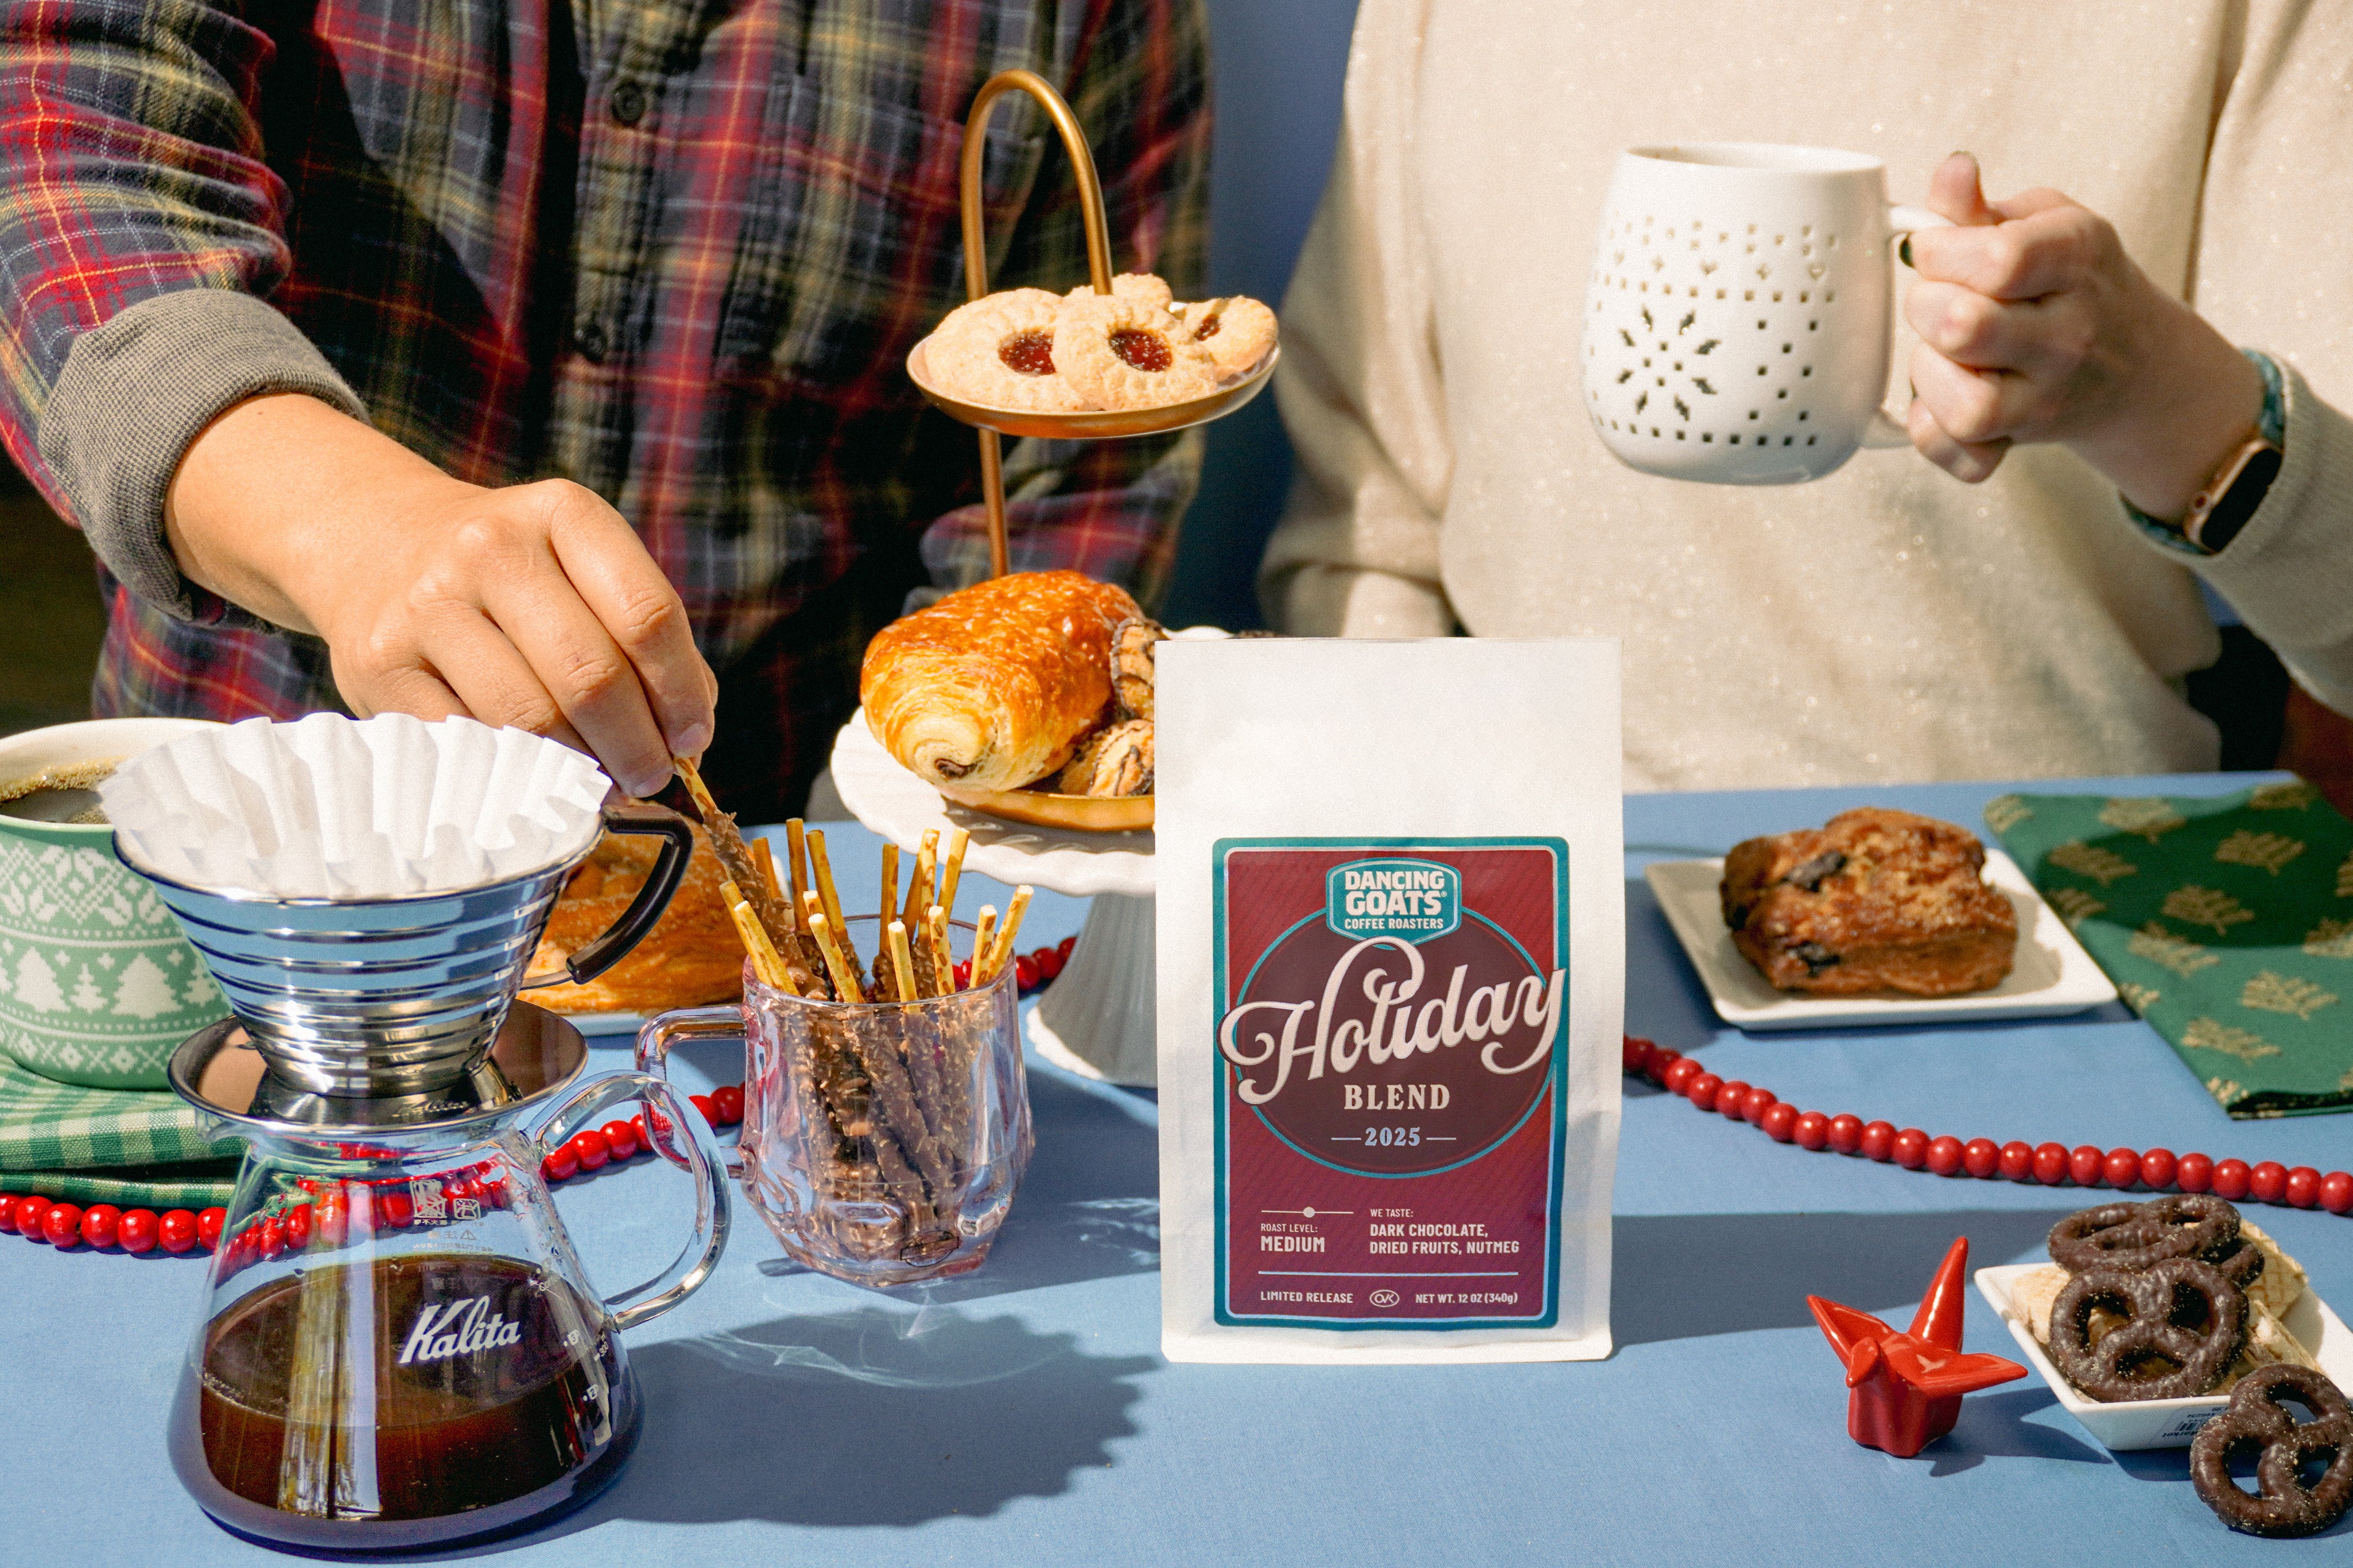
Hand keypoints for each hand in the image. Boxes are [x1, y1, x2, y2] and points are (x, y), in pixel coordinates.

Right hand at [164, 394, 714, 796]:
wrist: (374, 540)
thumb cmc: (511, 573)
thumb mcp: (580, 565)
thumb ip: (641, 635)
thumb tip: (689, 732)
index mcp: (561, 513)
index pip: (646, 615)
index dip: (680, 692)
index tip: (693, 737)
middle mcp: (489, 548)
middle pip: (591, 675)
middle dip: (637, 745)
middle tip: (652, 776)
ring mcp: (427, 604)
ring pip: (530, 719)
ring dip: (581, 769)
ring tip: (602, 783)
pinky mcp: (379, 662)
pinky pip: (468, 743)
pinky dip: (515, 773)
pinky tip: (539, 779)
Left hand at [1901, 153, 2261, 516]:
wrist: (2136, 360)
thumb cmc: (2071, 282)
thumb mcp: (2041, 223)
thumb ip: (1979, 206)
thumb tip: (1952, 172)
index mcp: (2076, 259)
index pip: (1999, 259)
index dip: (1943, 252)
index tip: (1937, 251)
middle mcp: (2070, 334)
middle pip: (1964, 327)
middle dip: (1925, 306)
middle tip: (1937, 301)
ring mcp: (2048, 396)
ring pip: (1965, 405)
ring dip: (1928, 374)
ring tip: (1942, 351)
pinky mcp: (2022, 441)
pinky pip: (1965, 458)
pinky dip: (1934, 437)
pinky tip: (1939, 401)